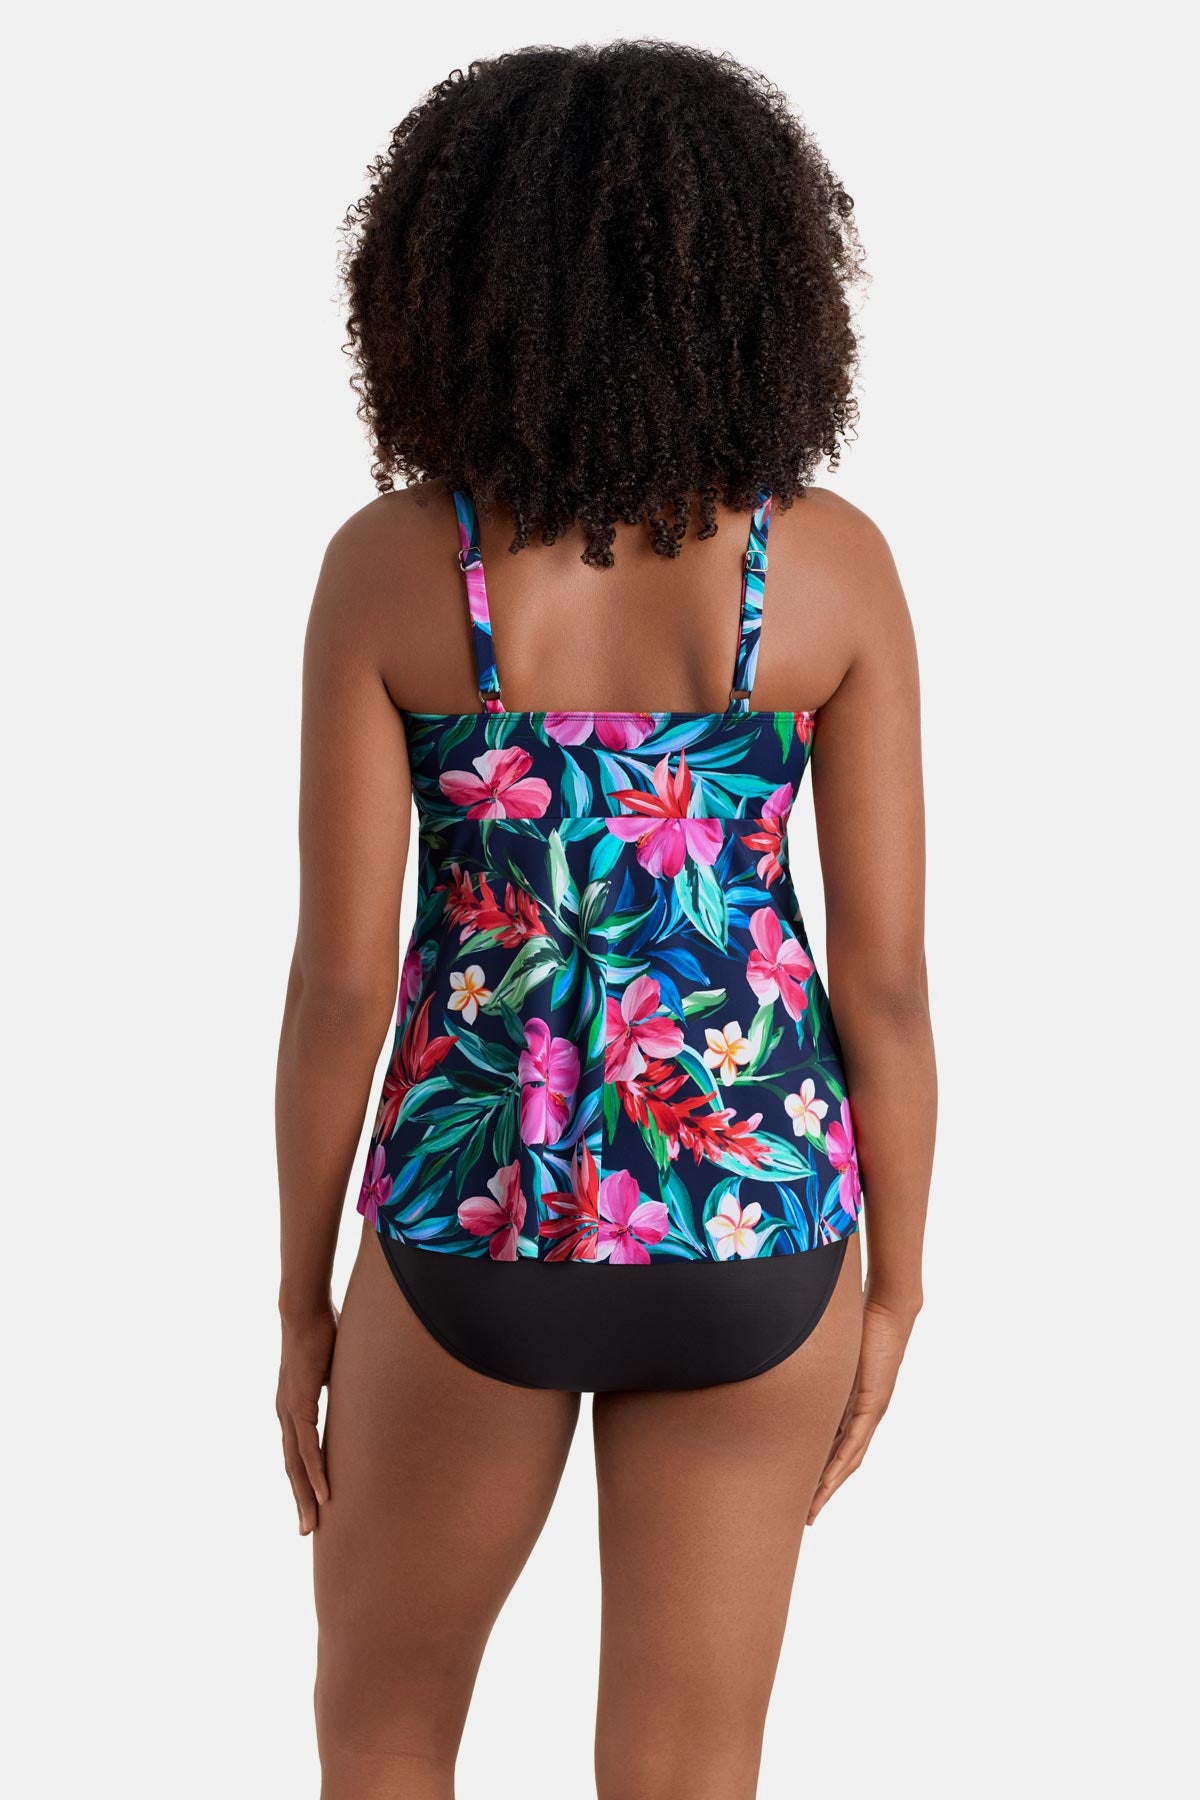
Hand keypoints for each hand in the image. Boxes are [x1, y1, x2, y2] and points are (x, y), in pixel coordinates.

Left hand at [276, 1307, 336, 1533]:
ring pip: (296, 1463)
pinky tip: (322, 1492)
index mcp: (292, 1406)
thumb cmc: (323, 1331)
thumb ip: (343, 1386)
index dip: (304, 1479)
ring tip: (313, 1523)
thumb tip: (364, 1392)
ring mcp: (289, 1410)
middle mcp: (285, 1413)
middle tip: (307, 1531)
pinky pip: (307, 1446)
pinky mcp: (298, 1403)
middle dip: (301, 1500)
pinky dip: (314, 1471)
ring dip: (305, 1495)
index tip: (313, 1503)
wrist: (303, 1309)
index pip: (297, 1452)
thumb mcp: (336, 1369)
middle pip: (292, 1466)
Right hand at [808, 1293, 918, 1524]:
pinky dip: (839, 1465)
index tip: (803, 1490)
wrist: (889, 1309)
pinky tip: (826, 1483)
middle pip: (842, 1461)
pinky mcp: (872, 1403)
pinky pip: (853, 1441)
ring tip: (813, 1509)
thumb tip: (780, 1358)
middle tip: (806, 1516)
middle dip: (824, 1489)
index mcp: (852, 1402)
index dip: (820, 1469)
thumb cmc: (858, 1321)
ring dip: (830, 1486)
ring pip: (848, 1458)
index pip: (835, 1444)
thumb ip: (809, 1362)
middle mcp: (863, 1412)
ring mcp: (870, 1410)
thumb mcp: (827, 1350)